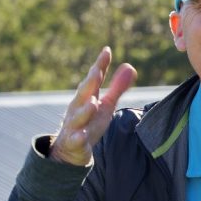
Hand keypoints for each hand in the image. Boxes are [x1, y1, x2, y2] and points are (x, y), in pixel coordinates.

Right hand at [51, 47, 136, 165]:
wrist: (70, 150)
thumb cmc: (89, 123)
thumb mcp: (105, 105)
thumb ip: (117, 88)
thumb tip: (130, 68)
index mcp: (86, 97)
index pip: (94, 79)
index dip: (100, 65)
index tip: (107, 51)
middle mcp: (77, 108)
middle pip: (83, 93)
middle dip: (89, 83)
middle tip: (97, 72)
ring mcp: (74, 125)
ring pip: (78, 116)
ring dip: (85, 110)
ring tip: (93, 103)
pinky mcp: (74, 142)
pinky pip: (75, 140)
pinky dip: (78, 137)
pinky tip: (82, 135)